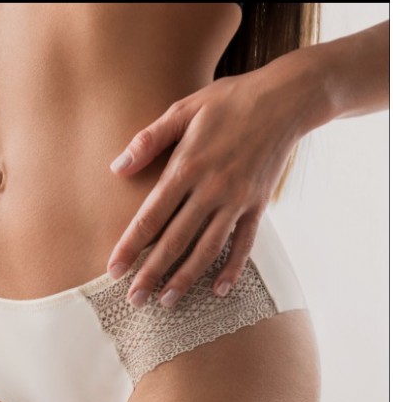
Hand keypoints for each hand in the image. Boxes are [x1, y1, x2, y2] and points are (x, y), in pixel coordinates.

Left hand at [106, 67, 303, 308]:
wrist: (286, 99)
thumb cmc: (229, 101)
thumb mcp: (184, 108)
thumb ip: (149, 139)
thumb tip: (117, 168)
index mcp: (186, 166)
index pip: (151, 216)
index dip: (131, 246)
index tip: (114, 270)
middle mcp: (210, 189)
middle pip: (175, 241)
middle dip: (152, 274)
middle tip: (134, 300)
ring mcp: (236, 201)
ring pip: (207, 250)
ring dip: (186, 279)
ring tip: (167, 302)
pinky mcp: (258, 206)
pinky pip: (244, 245)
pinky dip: (232, 269)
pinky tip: (218, 291)